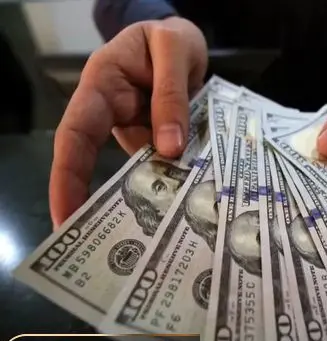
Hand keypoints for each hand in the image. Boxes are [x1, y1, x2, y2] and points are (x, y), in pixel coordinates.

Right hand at [49, 17, 207, 229]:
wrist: (186, 37)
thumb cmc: (171, 36)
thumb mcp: (174, 49)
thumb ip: (171, 94)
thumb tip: (171, 149)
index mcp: (101, 88)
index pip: (74, 135)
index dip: (66, 177)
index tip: (65, 217)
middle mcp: (113, 113)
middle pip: (98, 161)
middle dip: (99, 203)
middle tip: (106, 248)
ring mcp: (137, 129)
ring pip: (136, 167)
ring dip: (146, 199)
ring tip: (154, 237)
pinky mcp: (160, 138)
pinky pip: (163, 163)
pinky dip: (174, 183)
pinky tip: (189, 207)